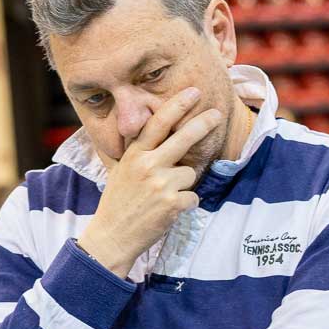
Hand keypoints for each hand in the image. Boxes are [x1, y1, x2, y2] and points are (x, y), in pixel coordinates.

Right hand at [77, 87, 222, 278]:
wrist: (112, 236)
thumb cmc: (117, 203)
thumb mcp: (121, 171)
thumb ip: (140, 153)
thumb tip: (156, 135)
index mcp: (134, 154)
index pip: (158, 122)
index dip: (177, 105)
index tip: (193, 92)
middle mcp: (148, 165)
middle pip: (183, 138)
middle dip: (202, 123)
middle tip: (216, 114)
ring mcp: (161, 184)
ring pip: (190, 173)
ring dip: (184, 185)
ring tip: (164, 197)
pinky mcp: (172, 204)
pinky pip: (193, 197)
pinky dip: (185, 205)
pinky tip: (168, 211)